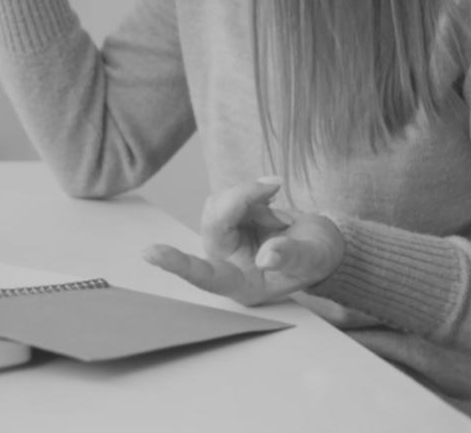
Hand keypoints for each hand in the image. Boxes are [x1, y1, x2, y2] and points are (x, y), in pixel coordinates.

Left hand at [143, 179, 344, 306]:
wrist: (320, 240)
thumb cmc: (316, 257)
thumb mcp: (313, 259)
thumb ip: (291, 256)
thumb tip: (267, 256)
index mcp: (242, 285)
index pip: (205, 276)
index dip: (178, 264)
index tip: (150, 253)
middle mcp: (226, 263)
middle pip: (214, 225)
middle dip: (241, 200)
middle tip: (274, 185)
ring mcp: (224, 241)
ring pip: (218, 206)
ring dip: (250, 197)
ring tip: (281, 213)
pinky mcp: (227, 219)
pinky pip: (227, 197)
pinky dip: (252, 193)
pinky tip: (271, 200)